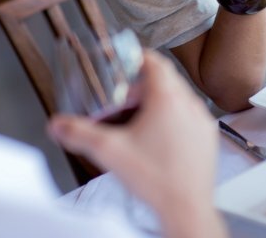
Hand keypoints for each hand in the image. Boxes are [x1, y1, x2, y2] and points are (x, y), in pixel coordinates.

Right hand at [49, 52, 224, 236]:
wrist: (187, 209)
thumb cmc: (156, 179)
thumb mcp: (110, 152)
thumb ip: (79, 134)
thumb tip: (58, 125)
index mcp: (167, 98)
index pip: (155, 60)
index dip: (137, 56)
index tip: (125, 58)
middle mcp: (189, 103)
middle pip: (165, 78)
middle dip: (142, 84)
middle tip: (124, 96)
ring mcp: (201, 120)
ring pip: (179, 96)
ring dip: (159, 100)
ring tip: (139, 117)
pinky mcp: (207, 136)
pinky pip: (190, 114)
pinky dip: (174, 116)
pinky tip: (158, 136)